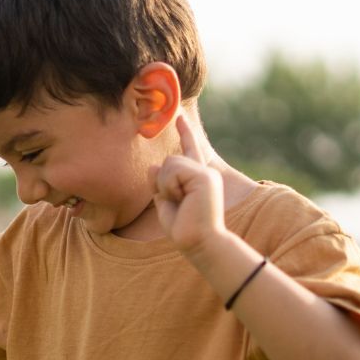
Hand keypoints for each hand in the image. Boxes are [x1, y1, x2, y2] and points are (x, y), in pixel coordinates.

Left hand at [151, 113, 225, 253]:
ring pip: (169, 164)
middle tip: (176, 202)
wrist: (199, 243)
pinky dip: (170, 187)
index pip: (189, 150)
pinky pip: (173, 171)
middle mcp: (205, 172)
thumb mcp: (164, 203)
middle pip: (169, 161)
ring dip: (165, 186)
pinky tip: (182, 199)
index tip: (179, 116)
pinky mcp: (204, 177)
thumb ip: (158, 184)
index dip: (185, 132)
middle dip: (162, 183)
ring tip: (180, 202)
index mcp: (197, 178)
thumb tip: (153, 166)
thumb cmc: (183, 229)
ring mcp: (206, 173)